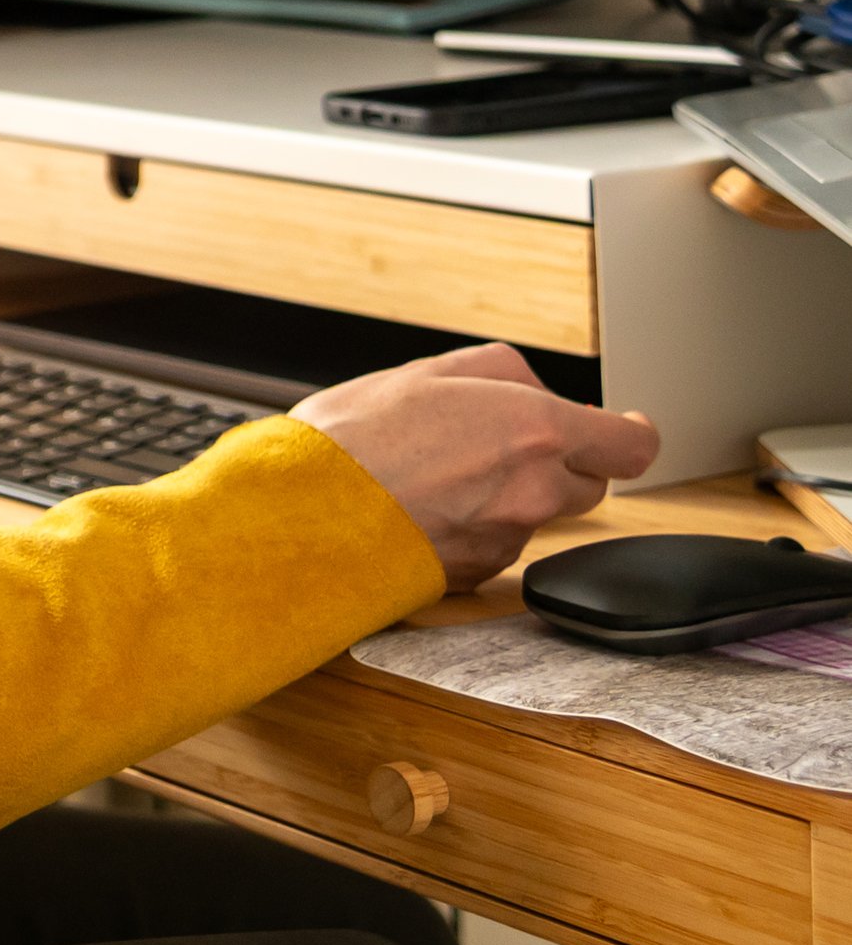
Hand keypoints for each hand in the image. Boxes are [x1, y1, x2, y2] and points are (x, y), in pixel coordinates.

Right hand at [292, 342, 659, 589]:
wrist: (309, 513)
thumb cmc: (357, 437)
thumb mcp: (427, 370)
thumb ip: (498, 372)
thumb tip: (531, 388)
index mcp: (535, 431)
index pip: (630, 445)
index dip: (634, 434)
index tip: (629, 427)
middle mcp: (535, 490)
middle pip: (591, 483)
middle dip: (564, 461)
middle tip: (507, 441)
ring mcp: (509, 538)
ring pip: (538, 512)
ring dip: (512, 492)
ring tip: (442, 470)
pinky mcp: (478, 574)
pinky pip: (498, 542)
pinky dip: (476, 523)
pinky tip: (426, 503)